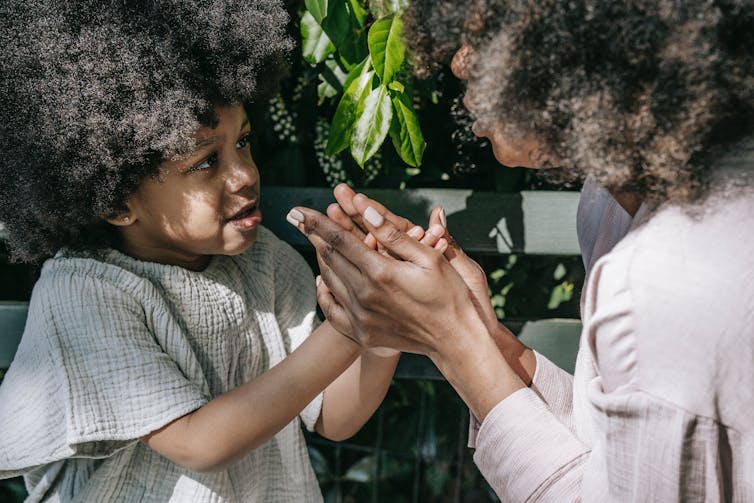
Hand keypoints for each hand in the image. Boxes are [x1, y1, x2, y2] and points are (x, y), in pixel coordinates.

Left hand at [311, 187, 534, 383]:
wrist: (455, 340)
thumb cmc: (448, 294)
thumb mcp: (429, 257)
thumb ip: (393, 235)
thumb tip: (365, 211)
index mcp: (381, 273)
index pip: (340, 240)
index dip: (317, 222)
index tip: (298, 210)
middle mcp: (365, 295)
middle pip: (330, 257)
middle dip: (312, 235)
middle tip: (295, 218)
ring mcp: (361, 317)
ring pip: (329, 280)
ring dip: (319, 258)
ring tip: (311, 241)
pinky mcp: (362, 333)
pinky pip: (332, 311)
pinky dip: (324, 292)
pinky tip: (322, 279)